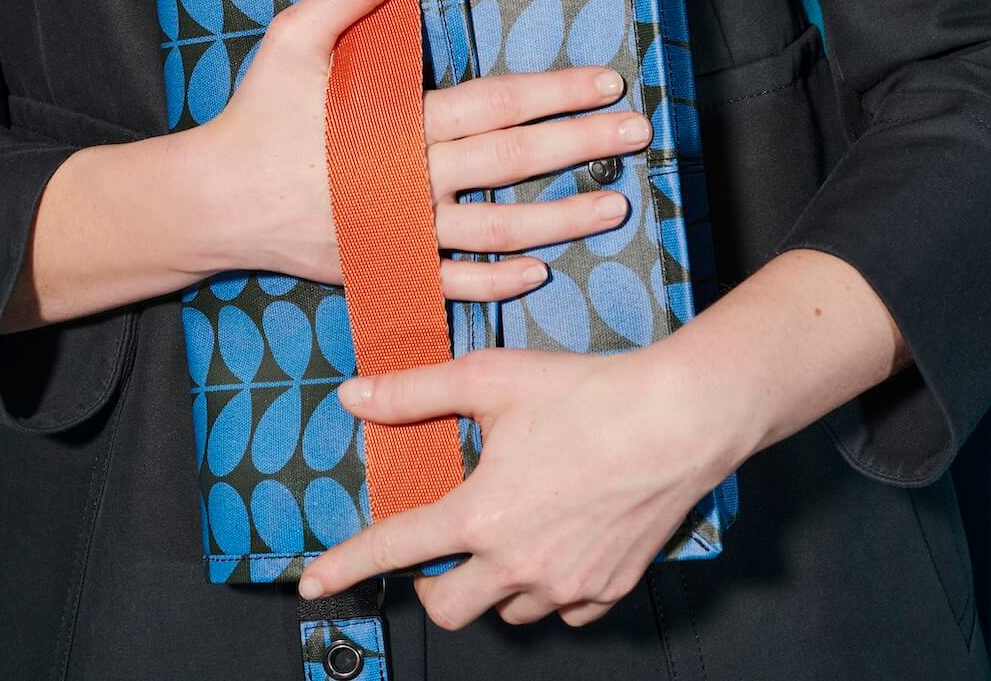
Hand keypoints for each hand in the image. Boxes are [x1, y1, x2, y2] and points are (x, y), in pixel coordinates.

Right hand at [176, 0, 651, 293]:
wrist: (213, 204)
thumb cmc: (257, 114)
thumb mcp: (294, 39)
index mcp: (394, 123)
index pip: (494, 103)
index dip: (554, 92)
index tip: (604, 81)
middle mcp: (409, 181)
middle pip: (511, 163)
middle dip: (579, 146)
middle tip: (637, 134)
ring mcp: (401, 232)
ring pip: (496, 231)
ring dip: (561, 219)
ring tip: (616, 205)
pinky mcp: (386, 268)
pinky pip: (452, 283)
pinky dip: (496, 282)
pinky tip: (538, 271)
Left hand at [298, 342, 737, 629]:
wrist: (677, 420)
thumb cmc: (586, 393)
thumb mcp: (491, 378)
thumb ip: (416, 392)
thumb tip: (355, 398)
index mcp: (481, 514)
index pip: (395, 547)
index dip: (347, 564)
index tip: (313, 582)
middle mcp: (518, 562)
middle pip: (448, 606)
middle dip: (433, 585)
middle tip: (442, 548)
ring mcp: (566, 584)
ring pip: (507, 612)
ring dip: (493, 585)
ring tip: (508, 534)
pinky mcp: (608, 588)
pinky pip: (562, 609)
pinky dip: (549, 587)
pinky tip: (556, 543)